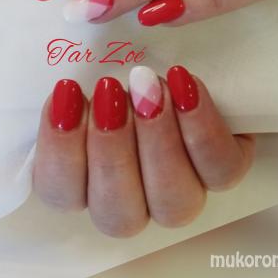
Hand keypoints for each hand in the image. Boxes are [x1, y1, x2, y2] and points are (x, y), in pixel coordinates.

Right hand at [33, 66, 254, 236]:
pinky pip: (219, 169)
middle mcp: (133, 197)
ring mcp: (180, 189)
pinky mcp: (221, 168)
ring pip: (171, 205)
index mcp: (86, 179)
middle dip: (110, 151)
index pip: (61, 192)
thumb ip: (66, 84)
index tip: (67, 91)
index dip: (60, 149)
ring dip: (157, 143)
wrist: (176, 63)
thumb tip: (56, 76)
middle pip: (117, 214)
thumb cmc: (118, 68)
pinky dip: (201, 129)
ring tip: (149, 86)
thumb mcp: (85, 67)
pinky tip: (184, 84)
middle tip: (109, 89)